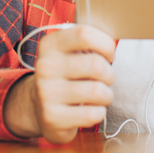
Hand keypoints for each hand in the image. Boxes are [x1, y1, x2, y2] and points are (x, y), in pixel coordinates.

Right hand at [4, 25, 115, 142]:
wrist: (38, 106)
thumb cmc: (65, 75)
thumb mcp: (68, 52)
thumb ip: (88, 42)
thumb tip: (115, 37)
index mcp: (50, 45)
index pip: (85, 35)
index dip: (106, 45)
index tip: (109, 55)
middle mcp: (45, 67)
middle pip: (96, 65)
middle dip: (109, 74)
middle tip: (105, 79)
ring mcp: (47, 93)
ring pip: (97, 91)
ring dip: (106, 95)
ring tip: (99, 95)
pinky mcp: (52, 117)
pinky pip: (92, 114)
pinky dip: (99, 113)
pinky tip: (90, 110)